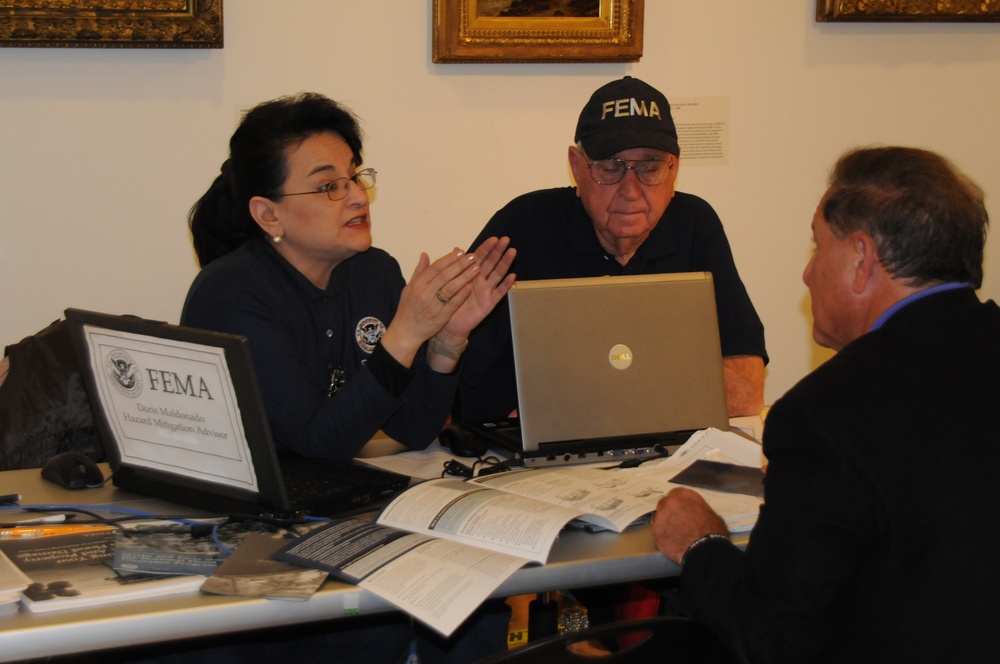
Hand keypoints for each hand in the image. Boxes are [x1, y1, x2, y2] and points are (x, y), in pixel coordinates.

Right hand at [382, 248, 479, 366]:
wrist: (406, 332)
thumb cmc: (408, 308)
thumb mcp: (409, 288)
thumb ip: (419, 271)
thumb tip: (425, 254)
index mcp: (417, 284)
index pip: (435, 268)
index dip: (449, 258)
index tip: (461, 251)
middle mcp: (425, 293)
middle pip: (445, 275)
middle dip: (460, 264)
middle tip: (472, 256)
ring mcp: (433, 305)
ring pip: (451, 288)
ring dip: (465, 277)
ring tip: (476, 269)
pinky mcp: (441, 316)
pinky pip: (454, 303)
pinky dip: (462, 294)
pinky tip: (471, 286)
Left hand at [441, 236, 515, 341]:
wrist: (449, 324)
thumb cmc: (448, 302)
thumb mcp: (447, 282)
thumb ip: (452, 265)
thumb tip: (456, 248)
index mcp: (469, 274)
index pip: (479, 257)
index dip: (486, 247)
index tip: (494, 238)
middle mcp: (480, 280)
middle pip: (491, 263)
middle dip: (498, 251)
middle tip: (506, 239)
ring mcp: (486, 291)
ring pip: (497, 274)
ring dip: (505, 263)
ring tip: (512, 252)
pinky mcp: (489, 303)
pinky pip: (499, 293)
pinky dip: (506, 285)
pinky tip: (513, 276)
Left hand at [651, 487, 727, 563]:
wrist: (704, 549)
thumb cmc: (712, 533)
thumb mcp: (711, 514)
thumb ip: (699, 509)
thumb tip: (699, 513)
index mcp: (685, 495)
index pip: (675, 494)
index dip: (677, 504)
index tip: (679, 510)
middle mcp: (671, 502)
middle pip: (665, 504)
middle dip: (669, 512)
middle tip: (676, 522)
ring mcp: (662, 515)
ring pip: (659, 517)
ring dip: (665, 523)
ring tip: (674, 534)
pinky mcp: (656, 530)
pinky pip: (657, 530)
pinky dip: (662, 535)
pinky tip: (671, 541)